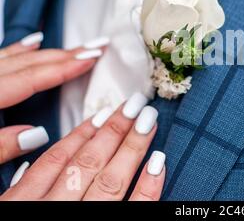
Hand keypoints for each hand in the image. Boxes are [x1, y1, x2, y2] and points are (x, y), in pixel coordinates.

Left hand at [0, 32, 106, 164]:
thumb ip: (2, 145)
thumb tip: (37, 135)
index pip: (32, 78)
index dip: (64, 68)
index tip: (92, 58)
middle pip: (31, 62)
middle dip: (66, 54)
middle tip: (96, 46)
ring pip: (18, 56)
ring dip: (49, 51)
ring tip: (74, 47)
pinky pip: (2, 56)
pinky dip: (20, 49)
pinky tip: (32, 44)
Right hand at [0, 100, 164, 200]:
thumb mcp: (6, 207)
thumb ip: (23, 184)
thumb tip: (38, 149)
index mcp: (24, 203)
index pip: (58, 159)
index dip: (83, 132)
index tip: (104, 112)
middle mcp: (53, 209)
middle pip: (88, 162)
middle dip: (114, 129)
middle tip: (135, 103)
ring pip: (110, 180)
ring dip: (133, 146)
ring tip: (149, 120)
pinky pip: (134, 211)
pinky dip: (148, 187)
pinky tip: (159, 161)